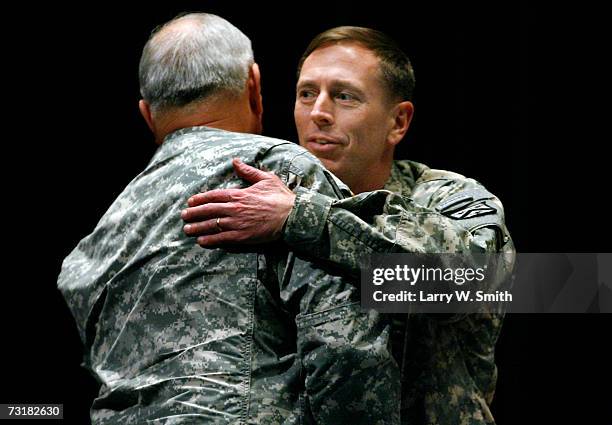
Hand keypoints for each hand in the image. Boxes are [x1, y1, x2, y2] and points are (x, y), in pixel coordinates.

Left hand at [181, 158, 295, 246]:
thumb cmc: (281, 197)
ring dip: (198, 228)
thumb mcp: (266, 179)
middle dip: (194, 214)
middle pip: (208, 210)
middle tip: (183, 217)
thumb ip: (248, 171)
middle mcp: (234, 209)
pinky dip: (210, 240)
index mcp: (239, 194)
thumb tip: (235, 161)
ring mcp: (237, 224)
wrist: (292, 216)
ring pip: (212, 225)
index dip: (200, 199)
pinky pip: (222, 239)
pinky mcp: (242, 237)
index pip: (213, 196)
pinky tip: (201, 241)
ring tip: (187, 230)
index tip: (190, 202)